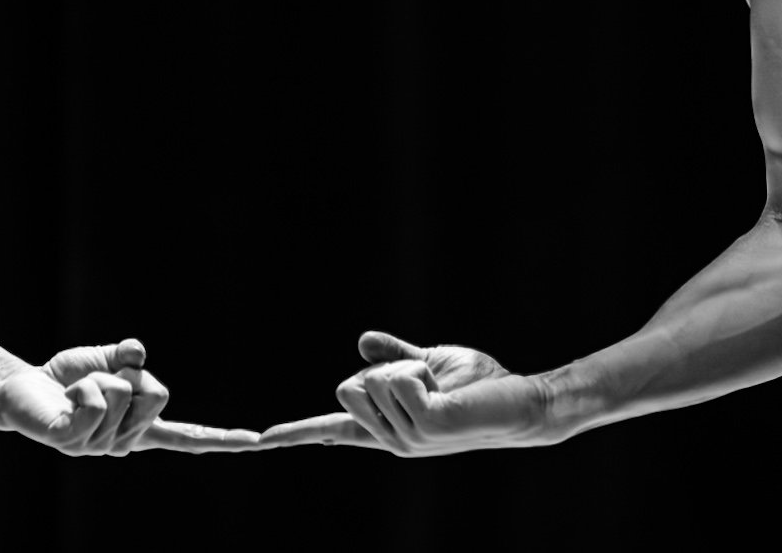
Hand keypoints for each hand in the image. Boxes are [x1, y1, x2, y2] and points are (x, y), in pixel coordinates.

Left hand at [0, 338, 262, 455]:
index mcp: (137, 428)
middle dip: (130, 375)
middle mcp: (123, 443)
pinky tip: (67, 396)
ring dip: (98, 377)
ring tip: (76, 391)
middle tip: (98, 383)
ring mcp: (97, 446)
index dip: (222, 439)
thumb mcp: (105, 360)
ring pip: (123, 392)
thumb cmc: (64, 377)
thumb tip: (138, 355)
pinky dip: (84, 383)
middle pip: (158, 393)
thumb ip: (128, 358)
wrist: (19, 387)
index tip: (256, 439)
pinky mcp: (71, 441)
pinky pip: (98, 399)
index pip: (186, 437)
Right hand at [258, 331, 550, 455]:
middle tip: (424, 380)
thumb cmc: (481, 385)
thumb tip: (361, 342)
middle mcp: (392, 440)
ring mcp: (409, 439)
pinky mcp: (428, 427)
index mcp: (387, 428)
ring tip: (441, 387)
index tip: (257, 440)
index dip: (294, 433)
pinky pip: (399, 379)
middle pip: (347, 387)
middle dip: (381, 369)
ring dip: (407, 368)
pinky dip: (418, 370)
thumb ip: (394, 356)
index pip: (330, 430)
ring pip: (373, 381)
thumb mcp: (429, 363)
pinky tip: (445, 389)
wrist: (524, 401)